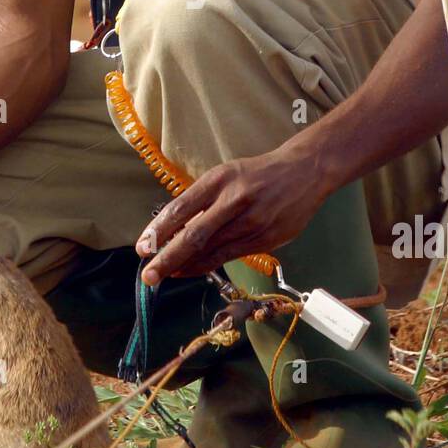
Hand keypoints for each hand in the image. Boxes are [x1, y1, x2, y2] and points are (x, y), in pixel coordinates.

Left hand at [135, 147, 325, 285]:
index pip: (182, 208)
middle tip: (148, 276)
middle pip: (194, 235)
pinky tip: (190, 270)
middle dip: (168, 258)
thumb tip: (174, 229)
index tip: (142, 248)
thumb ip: (203, 201)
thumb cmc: (257, 174)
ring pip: (211, 251)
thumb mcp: (227, 175)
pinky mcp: (267, 239)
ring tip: (164, 275)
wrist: (304, 172)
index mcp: (220, 179)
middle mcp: (234, 200)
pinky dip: (206, 265)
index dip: (159, 231)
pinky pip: (229, 257)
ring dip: (184, 265)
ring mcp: (252, 222)